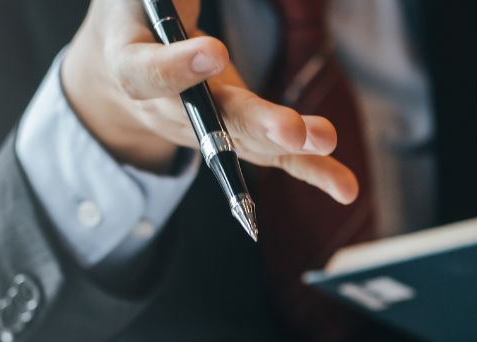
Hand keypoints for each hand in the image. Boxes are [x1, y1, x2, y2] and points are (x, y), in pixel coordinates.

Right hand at [60, 0, 355, 201]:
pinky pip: (277, 159)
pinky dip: (315, 171)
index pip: (147, 75)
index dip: (177, 67)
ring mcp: (208, 132)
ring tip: (325, 137)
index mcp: (131, 65)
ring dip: (292, 146)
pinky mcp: (240, 139)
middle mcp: (170, 110)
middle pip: (213, 123)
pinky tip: (346, 189)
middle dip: (255, 125)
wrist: (129, 65)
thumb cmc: (139, 16)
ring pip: (250, 143)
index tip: (213, 50)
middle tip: (288, 128)